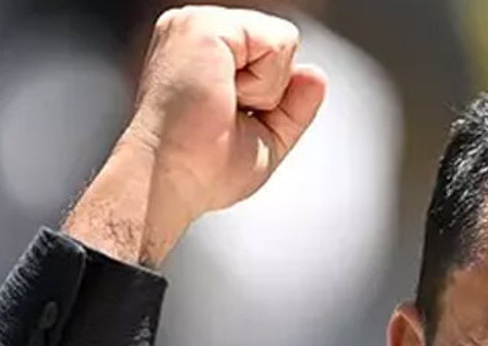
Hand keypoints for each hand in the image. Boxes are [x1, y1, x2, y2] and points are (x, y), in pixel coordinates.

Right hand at [64, 6, 326, 266]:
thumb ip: (295, 105)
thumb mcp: (267, 136)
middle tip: (225, 115)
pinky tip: (226, 95)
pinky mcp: (204, 26)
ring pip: (282, 42)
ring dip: (265, 89)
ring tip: (223, 105)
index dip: (270, 94)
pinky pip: (278, 43)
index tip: (231, 120)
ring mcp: (197, 23)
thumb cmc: (202, 168)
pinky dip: (264, 83)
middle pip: (280, 46)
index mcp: (204, 51)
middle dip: (269, 92)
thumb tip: (316, 75)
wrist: (171, 179)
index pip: (270, 55)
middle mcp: (197, 31)